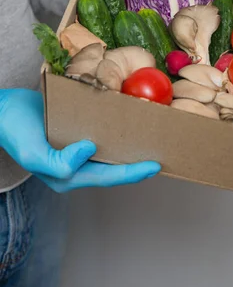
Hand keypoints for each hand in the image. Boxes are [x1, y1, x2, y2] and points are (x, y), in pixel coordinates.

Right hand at [0, 88, 160, 192]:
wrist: (4, 109)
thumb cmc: (16, 132)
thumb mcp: (35, 153)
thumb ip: (61, 162)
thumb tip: (90, 150)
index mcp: (68, 176)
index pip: (108, 177)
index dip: (133, 172)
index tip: (155, 165)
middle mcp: (77, 164)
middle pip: (114, 166)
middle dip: (138, 162)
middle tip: (163, 152)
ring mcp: (77, 147)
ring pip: (111, 149)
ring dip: (130, 145)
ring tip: (152, 138)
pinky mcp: (77, 130)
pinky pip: (103, 132)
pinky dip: (117, 129)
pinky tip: (130, 120)